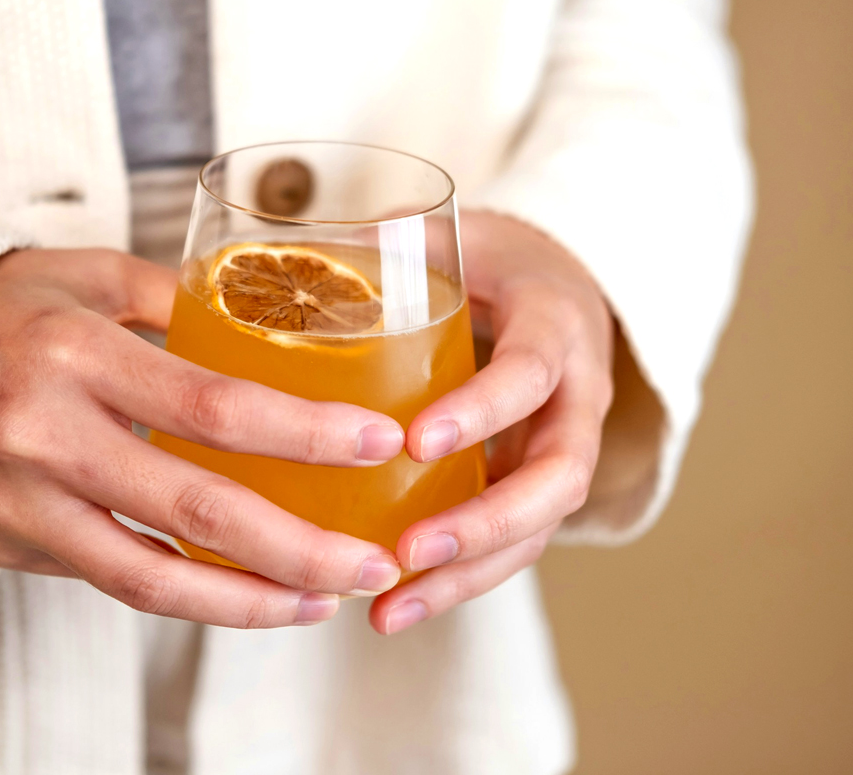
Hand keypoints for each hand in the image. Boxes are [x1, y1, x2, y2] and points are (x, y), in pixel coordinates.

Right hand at [0, 248, 404, 628]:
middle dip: (299, 547)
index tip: (380, 443)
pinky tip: (253, 594)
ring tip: (327, 599)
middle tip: (374, 561)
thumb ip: (180, 301)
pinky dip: (193, 598)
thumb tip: (281, 319)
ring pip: (153, 579)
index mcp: (74, 353)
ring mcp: (24, 504)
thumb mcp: (84, 278)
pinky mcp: (13, 548)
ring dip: (252, 601)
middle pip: (195, 510)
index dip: (304, 434)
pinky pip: (116, 582)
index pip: (210, 405)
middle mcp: (45, 436)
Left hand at [369, 212, 614, 634]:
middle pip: (558, 479)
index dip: (483, 411)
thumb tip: (276, 254)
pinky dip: (459, 580)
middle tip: (408, 554)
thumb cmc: (496, 263)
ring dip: (467, 577)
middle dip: (486, 525)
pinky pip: (511, 543)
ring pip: (538, 530)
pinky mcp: (535, 485)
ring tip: (390, 613)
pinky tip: (394, 607)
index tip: (417, 441)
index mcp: (555, 326)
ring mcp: (563, 449)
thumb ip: (384, 244)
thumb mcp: (456, 239)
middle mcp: (576, 398)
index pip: (531, 374)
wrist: (561, 287)